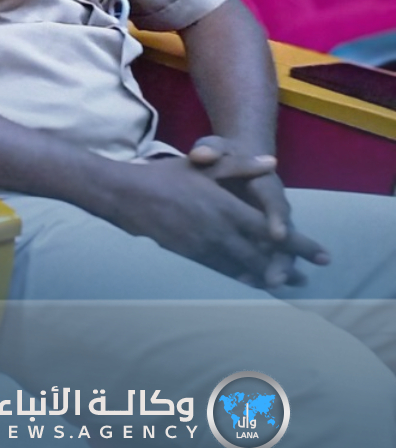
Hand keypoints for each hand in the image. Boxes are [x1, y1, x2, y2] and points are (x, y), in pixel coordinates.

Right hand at [106, 157, 322, 284]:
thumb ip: (239, 165)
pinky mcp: (189, 254)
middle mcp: (219, 231)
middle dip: (287, 270)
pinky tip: (250, 281)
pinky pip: (221, 269)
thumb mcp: (203, 165)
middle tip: (306, 281)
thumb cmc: (164, 176)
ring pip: (242, 267)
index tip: (322, 256)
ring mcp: (203, 246)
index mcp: (226, 208)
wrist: (125, 195)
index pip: (272, 232)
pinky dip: (240, 277)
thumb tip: (272, 163)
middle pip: (262, 257)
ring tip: (284, 285)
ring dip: (266, 277)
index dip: (300, 246)